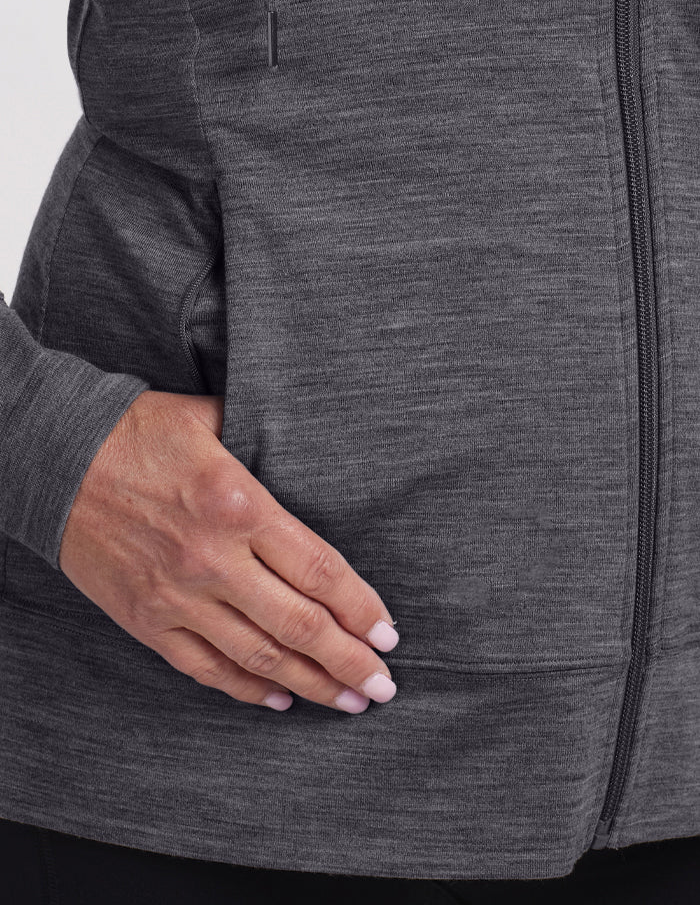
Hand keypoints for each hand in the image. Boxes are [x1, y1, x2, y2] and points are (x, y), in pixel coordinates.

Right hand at [58, 390, 398, 712]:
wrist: (52, 456)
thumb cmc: (136, 431)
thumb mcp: (209, 418)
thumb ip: (266, 437)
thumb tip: (307, 443)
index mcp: (240, 504)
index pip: (320, 571)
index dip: (362, 609)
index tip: (388, 633)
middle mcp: (214, 558)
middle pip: (300, 625)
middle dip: (350, 661)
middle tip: (383, 685)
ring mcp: (177, 595)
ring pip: (259, 655)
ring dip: (310, 685)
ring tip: (348, 701)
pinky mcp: (145, 619)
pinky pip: (204, 667)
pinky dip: (245, 688)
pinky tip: (278, 699)